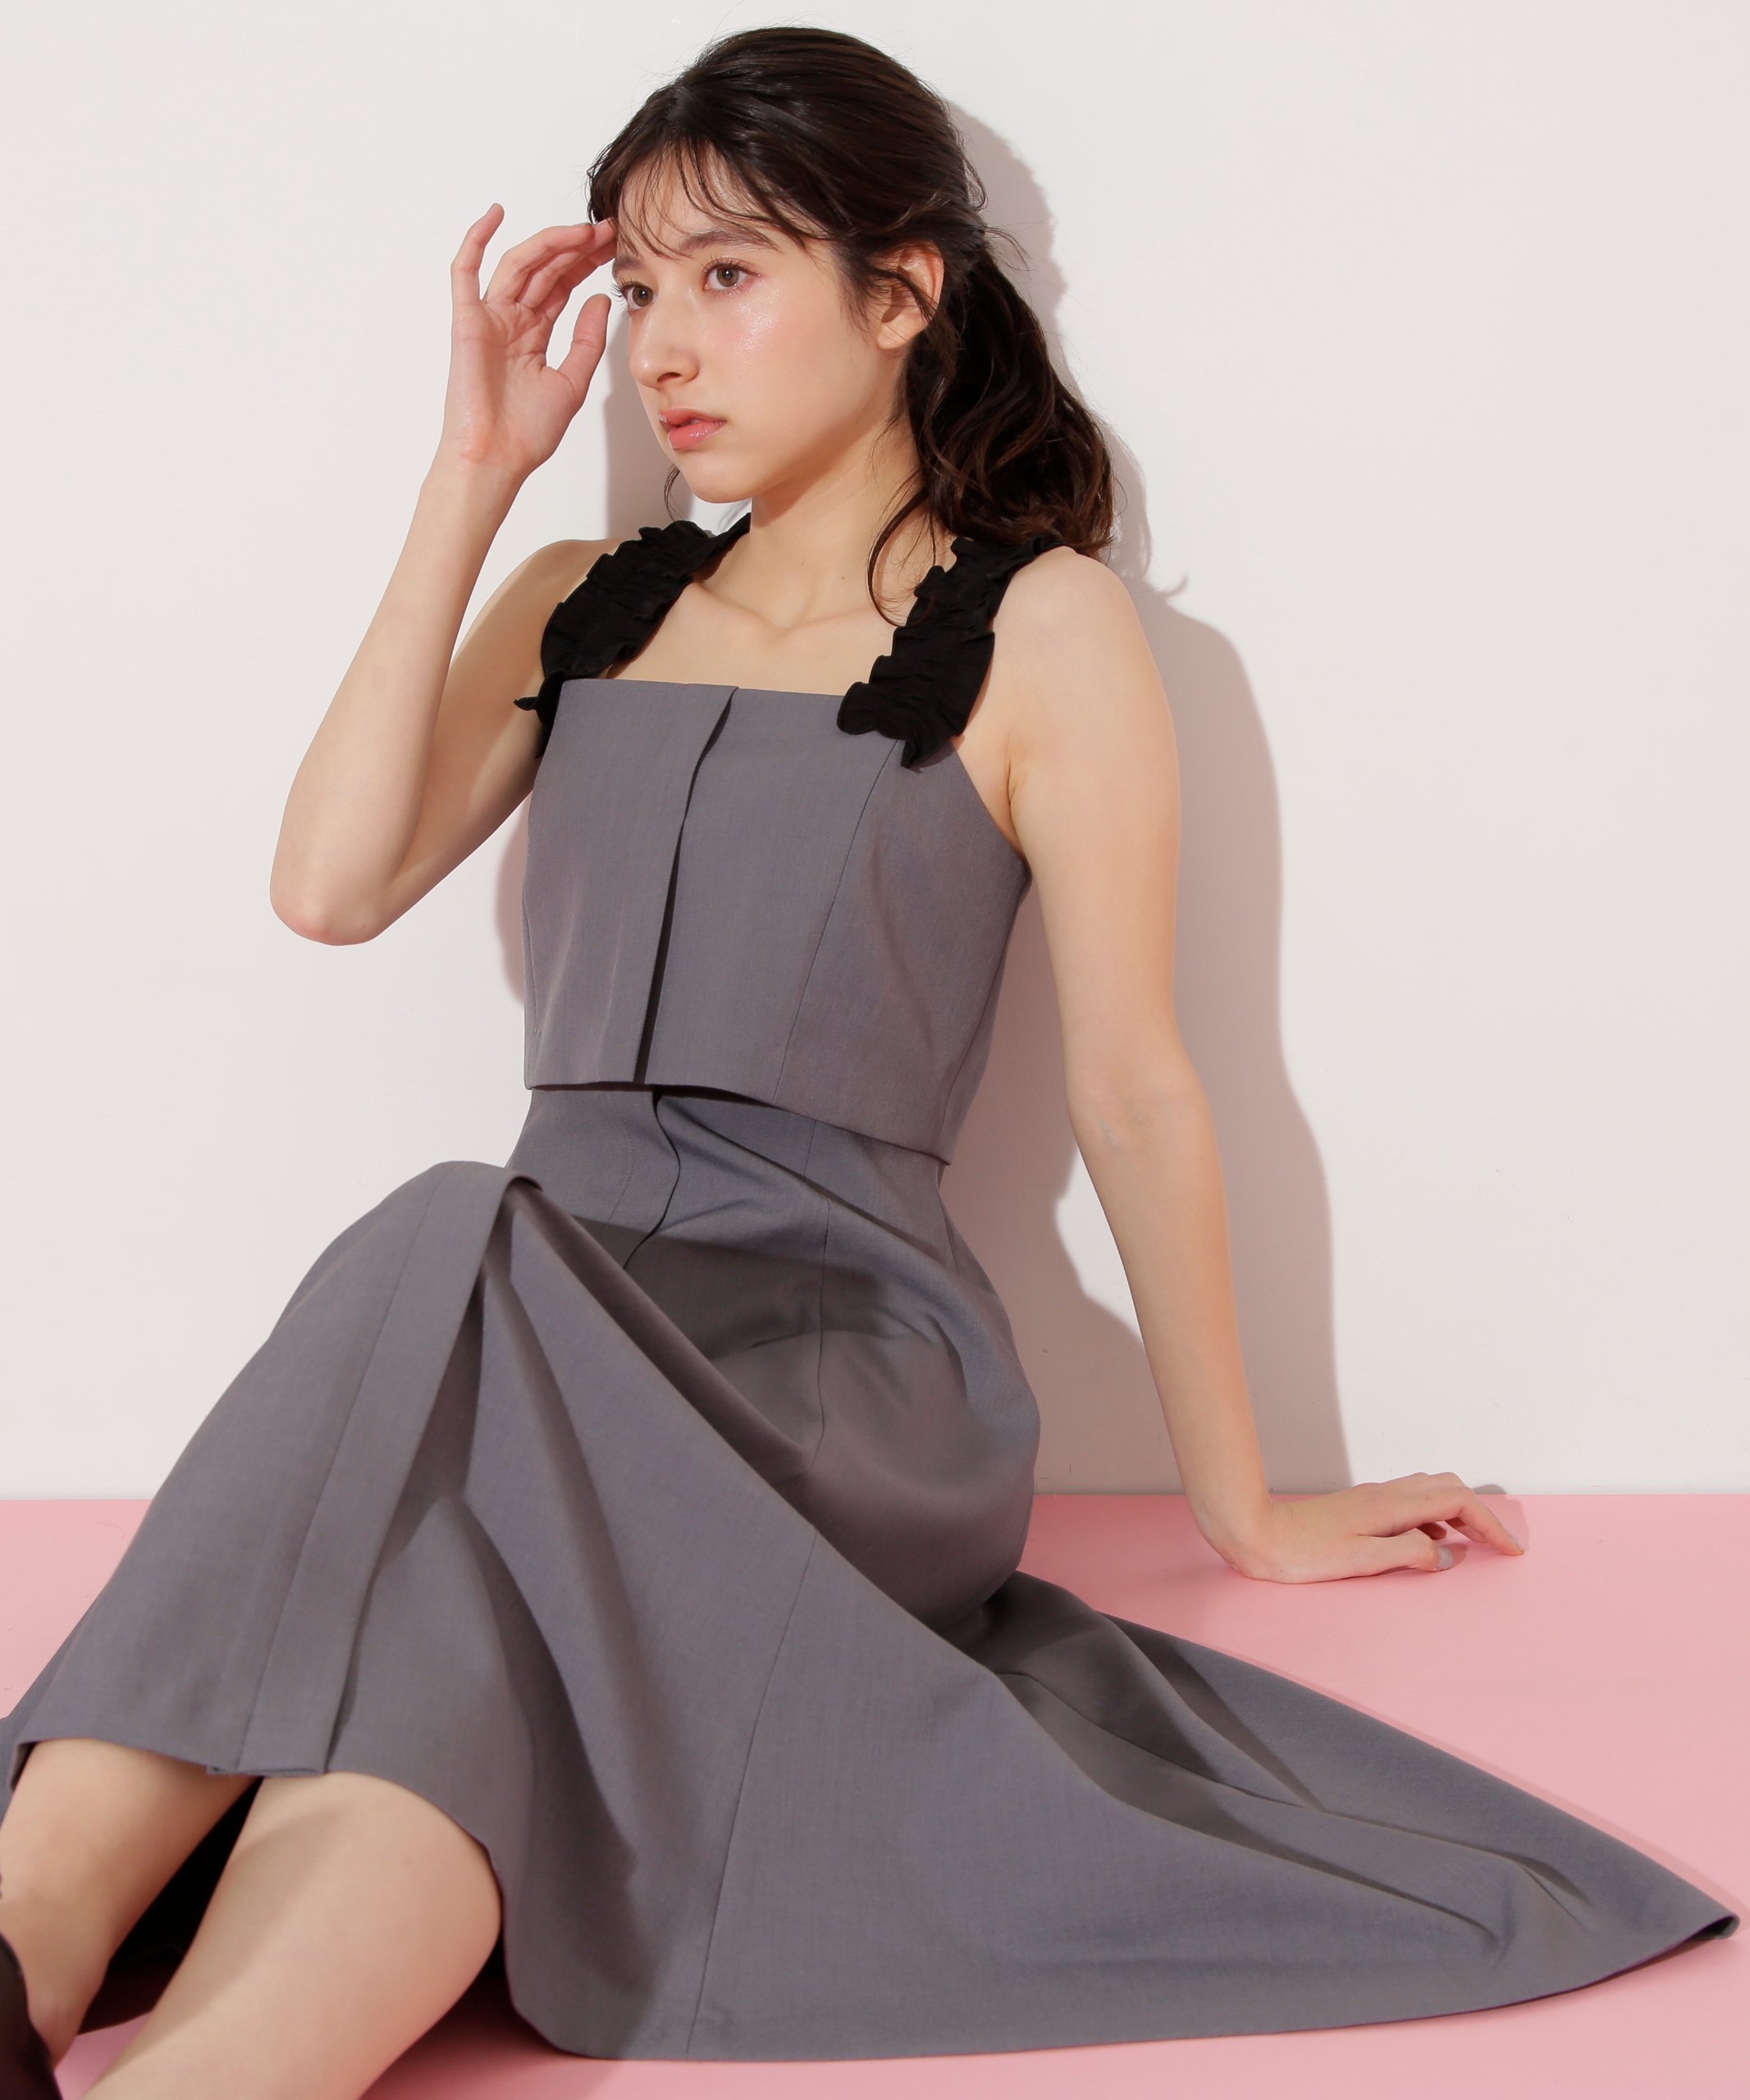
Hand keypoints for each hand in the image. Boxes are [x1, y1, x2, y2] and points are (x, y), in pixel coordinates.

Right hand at [437, 203, 617, 477]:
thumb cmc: (528, 433)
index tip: (613, 245)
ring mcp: (488, 319)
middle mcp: (510, 321)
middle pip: (544, 269)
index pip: (561, 285)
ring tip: (581, 229)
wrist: (497, 458)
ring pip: (518, 265)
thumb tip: (602, 300)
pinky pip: (465, 272)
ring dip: (549, 242)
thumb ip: (588, 341)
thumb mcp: (573, 382)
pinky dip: (475, 240)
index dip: (586, 262)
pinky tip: (495, 214)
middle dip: (575, 247)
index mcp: (533, 334)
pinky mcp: (467, 322)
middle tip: (606, 229)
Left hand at [1216, 1473, 1526, 1582]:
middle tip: (1497, 1547)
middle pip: (1449, 1489)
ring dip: (1457, 1514)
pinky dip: (1432, 1519)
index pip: (1458, 1503)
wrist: (1256, 1533)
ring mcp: (1373, 1499)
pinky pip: (1410, 1505)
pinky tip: (1428, 1545)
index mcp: (1392, 1506)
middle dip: (1480, 1514)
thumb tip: (1445, 1557)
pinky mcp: (1361, 1508)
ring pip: (1429, 1493)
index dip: (1490, 1524)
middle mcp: (1386, 1495)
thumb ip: (1408, 1555)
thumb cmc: (1303, 1553)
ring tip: (1472, 1546)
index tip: (1511, 1551)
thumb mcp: (1362, 1560)